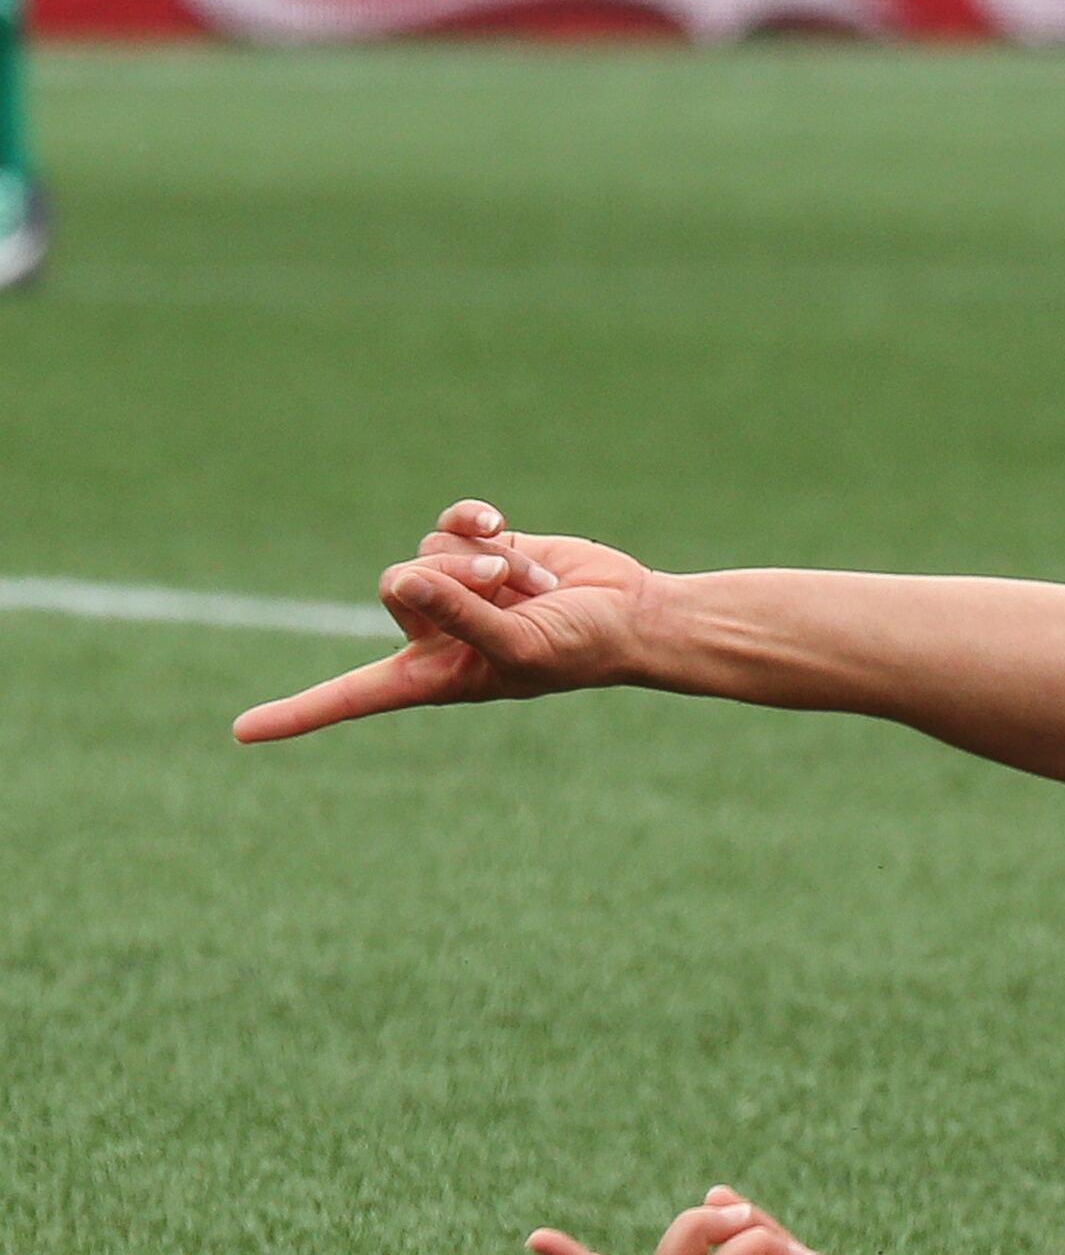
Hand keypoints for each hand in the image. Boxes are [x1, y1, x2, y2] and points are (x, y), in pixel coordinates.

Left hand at [234, 501, 659, 742]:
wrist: (632, 613)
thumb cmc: (582, 649)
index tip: (242, 734)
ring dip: (485, 558)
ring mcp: (456, 587)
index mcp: (433, 675)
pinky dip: (470, 520)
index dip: (299, 713)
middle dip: (456, 579)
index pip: (354, 695)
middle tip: (509, 587)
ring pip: (428, 551)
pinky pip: (447, 522)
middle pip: (397, 586)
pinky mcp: (479, 548)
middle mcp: (435, 631)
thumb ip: (461, 614)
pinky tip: (497, 522)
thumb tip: (404, 575)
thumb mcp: (519, 645)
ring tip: (533, 581)